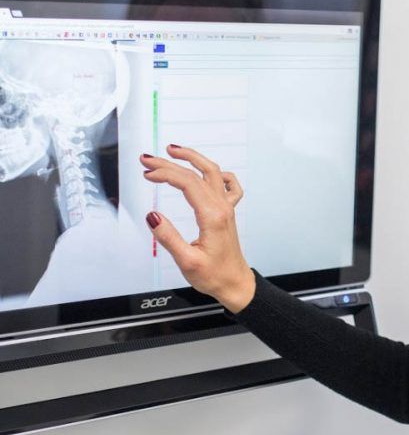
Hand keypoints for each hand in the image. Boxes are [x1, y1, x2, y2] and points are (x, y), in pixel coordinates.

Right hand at [140, 145, 255, 312]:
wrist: (235, 283)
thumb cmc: (215, 276)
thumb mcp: (186, 261)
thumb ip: (168, 237)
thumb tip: (152, 216)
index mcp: (212, 216)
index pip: (187, 183)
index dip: (165, 174)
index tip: (147, 173)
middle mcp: (222, 208)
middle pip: (196, 174)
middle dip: (170, 163)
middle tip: (148, 159)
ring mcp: (227, 208)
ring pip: (213, 173)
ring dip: (193, 159)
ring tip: (174, 151)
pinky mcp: (227, 213)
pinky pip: (229, 186)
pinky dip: (218, 174)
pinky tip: (207, 172)